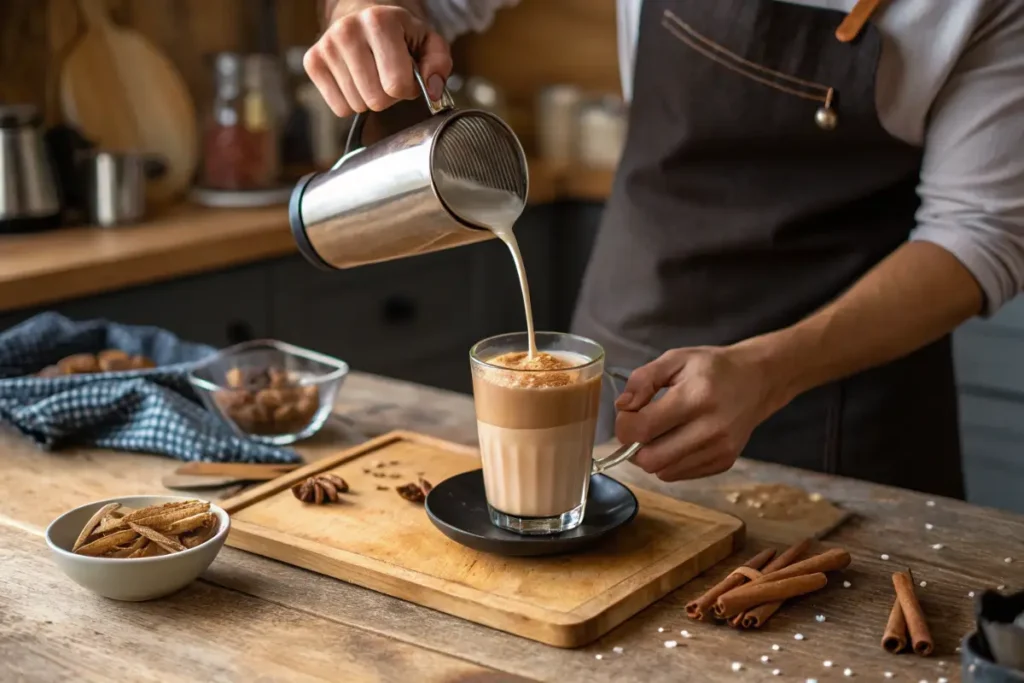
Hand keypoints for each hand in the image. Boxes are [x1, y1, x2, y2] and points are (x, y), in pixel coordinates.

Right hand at [304, 1, 452, 116]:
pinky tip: (356, 80)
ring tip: (373, 75)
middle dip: (389, 96)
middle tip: (389, 76)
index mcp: (380, 22)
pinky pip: (340, 108)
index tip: (407, 75)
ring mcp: (327, 46)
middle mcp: (348, 31)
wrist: (363, 16)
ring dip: (371, 98)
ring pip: (357, 106)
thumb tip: (433, 91)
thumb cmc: (400, 34)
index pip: (397, 85)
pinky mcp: (312, 62)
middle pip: (376, 99)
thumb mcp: (428, 42)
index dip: (409, 89)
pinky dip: (352, 102)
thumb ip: (439, 65)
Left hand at [614, 346, 787, 481]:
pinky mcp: (724, 463)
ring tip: (659, 433)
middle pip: (650, 459)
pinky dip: (669, 462)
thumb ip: (643, 379)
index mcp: (695, 398)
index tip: (628, 413)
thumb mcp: (675, 359)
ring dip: (651, 455)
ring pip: (662, 472)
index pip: (643, 428)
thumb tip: (622, 406)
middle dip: (634, 446)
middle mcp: (710, 429)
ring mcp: (719, 450)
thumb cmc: (712, 368)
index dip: (624, 425)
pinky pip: (679, 475)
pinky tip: (676, 441)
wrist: (758, 380)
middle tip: (639, 427)